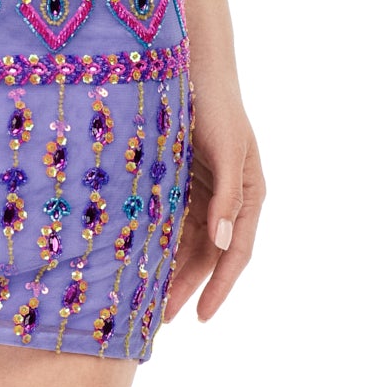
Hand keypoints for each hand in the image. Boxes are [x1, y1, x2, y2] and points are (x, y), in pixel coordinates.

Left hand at [164, 69, 263, 325]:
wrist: (192, 66)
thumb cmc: (217, 106)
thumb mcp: (227, 151)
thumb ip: (227, 197)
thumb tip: (224, 243)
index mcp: (248, 195)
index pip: (236, 253)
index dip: (220, 287)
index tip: (200, 316)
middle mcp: (227, 198)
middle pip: (207, 254)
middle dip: (186, 286)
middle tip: (161, 320)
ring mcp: (202, 189)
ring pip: (186, 241)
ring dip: (169, 269)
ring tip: (145, 301)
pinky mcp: (178, 178)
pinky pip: (169, 219)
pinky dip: (157, 240)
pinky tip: (137, 260)